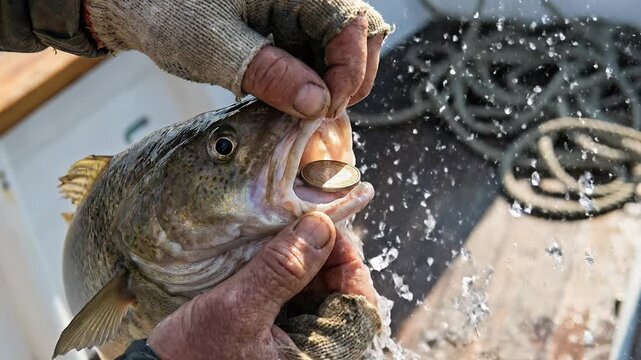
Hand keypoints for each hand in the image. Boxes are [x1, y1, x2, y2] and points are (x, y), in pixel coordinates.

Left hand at [84, 0, 390, 119]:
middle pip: (356, 36)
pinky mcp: (284, 29)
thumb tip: (318, 103)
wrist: (138, 4)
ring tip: (304, 115)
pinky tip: (291, 103)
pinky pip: (314, 57)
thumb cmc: (168, 10)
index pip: (351, 23)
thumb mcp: (215, 46)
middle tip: (320, 115)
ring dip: (330, 86)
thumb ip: (269, 73)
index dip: (349, 69)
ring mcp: (294, 12)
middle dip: (347, 80)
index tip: (326, 108)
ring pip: (338, 51)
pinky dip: (310, 85)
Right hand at [147, 212, 377, 358]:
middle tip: (295, 222)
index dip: (346, 256)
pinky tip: (268, 258)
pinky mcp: (284, 338)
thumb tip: (321, 225)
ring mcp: (303, 346)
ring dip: (302, 261)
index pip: (360, 299)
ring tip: (278, 236)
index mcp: (323, 356)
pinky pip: (297, 299)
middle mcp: (320, 352)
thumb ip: (281, 270)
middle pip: (341, 291)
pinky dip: (286, 274)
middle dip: (320, 253)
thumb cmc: (194, 357)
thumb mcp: (237, 309)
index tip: (321, 225)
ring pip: (319, 291)